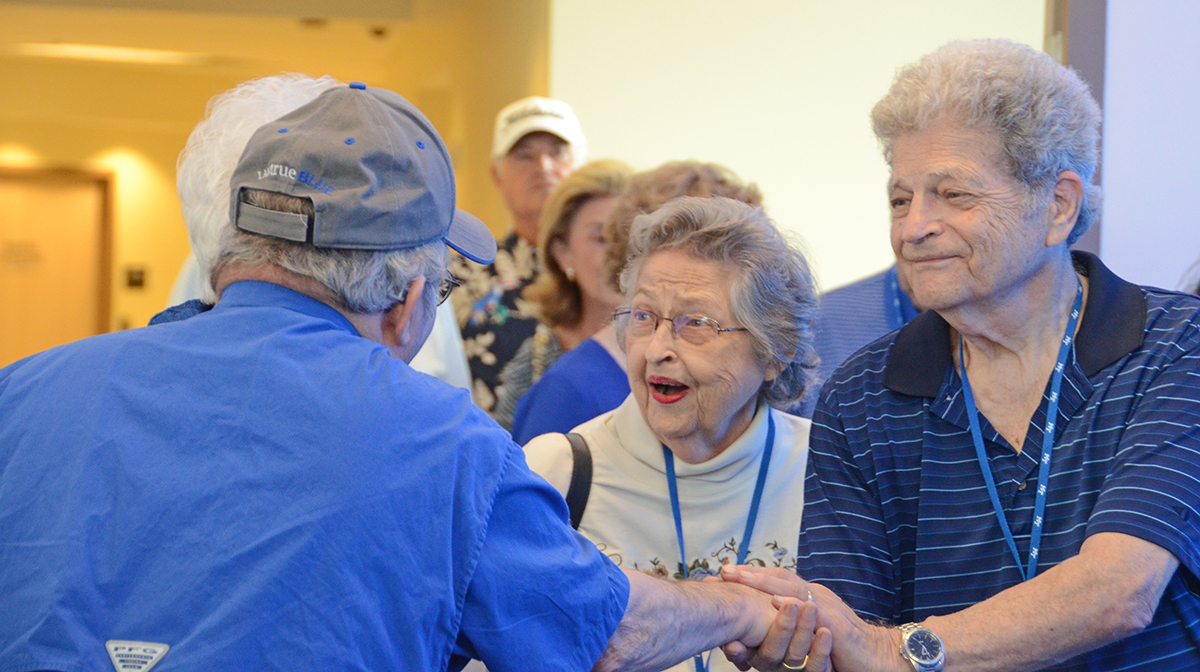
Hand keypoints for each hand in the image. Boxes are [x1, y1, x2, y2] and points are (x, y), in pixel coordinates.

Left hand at [719, 565, 904, 671]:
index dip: (751, 575)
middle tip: (722, 571)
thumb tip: (761, 624)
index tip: (724, 574)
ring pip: (790, 589)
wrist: (879, 657)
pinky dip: (792, 606)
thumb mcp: (810, 631)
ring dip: (763, 582)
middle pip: (778, 578)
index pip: (776, 580)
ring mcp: (825, 607)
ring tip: (739, 577)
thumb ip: (790, 624)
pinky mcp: (834, 625)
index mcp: (810, 596)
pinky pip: (811, 613)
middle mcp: (815, 596)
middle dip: (749, 573)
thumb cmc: (843, 648)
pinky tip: (774, 602)